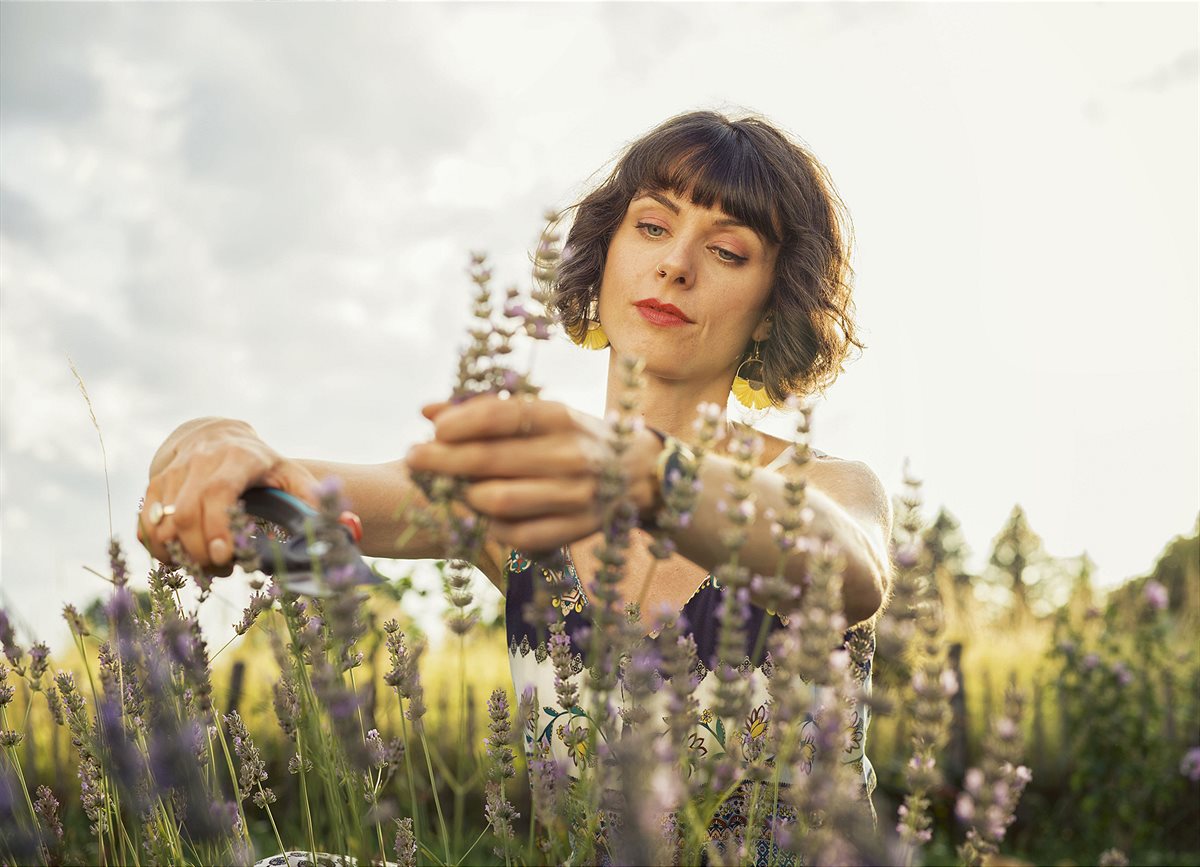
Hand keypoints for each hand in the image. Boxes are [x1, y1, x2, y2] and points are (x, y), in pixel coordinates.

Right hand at [138, 418, 320, 570]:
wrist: (215, 434)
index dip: (216, 526)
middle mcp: (199, 462)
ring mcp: (172, 473)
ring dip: (178, 555)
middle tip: (222, 570)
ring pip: (160, 522)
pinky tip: (180, 557)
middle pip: (184, 514)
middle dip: (199, 551)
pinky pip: (145, 525)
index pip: (217, 492)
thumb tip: (340, 526)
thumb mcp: (288, 471)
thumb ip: (310, 497)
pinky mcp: (154, 486)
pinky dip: (157, 549)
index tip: (224, 556)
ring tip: (203, 566)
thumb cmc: (258, 463)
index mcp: (236, 458)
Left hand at [406, 395, 661, 550]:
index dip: (457, 423)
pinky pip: (517, 535)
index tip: (431, 431)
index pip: (499, 416)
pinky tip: (477, 518)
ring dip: (462, 497)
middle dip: (441, 461)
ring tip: (448, 490)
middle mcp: (570, 454)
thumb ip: (486, 411)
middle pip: (490, 460)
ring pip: (498, 501)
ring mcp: (575, 495)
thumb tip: (426, 410)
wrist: (638, 473)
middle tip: (414, 459)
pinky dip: (488, 528)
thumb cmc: (574, 437)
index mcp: (561, 417)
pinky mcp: (577, 529)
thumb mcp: (542, 414)